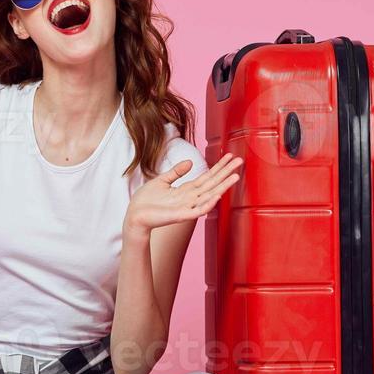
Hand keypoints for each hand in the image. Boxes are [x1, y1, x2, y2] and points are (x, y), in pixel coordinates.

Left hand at [124, 153, 242, 238]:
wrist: (134, 216)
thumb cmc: (145, 201)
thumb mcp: (161, 181)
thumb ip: (176, 172)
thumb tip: (190, 162)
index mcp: (185, 190)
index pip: (207, 177)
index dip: (218, 167)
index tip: (229, 157)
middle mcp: (190, 198)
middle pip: (212, 183)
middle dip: (225, 172)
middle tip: (240, 161)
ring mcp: (187, 207)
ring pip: (209, 195)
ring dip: (222, 186)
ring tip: (235, 176)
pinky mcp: (180, 216)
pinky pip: (197, 210)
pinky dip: (208, 203)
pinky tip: (217, 196)